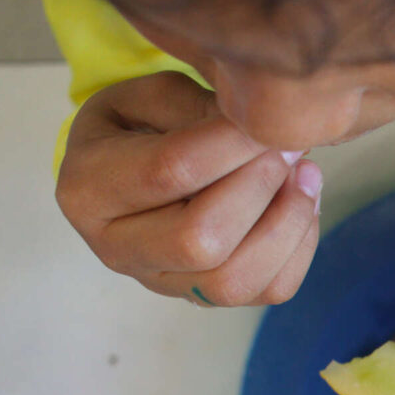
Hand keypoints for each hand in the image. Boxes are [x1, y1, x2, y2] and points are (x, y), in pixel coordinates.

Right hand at [56, 72, 321, 305]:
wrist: (128, 175)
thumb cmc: (142, 127)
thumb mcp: (152, 96)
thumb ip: (197, 110)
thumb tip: (264, 136)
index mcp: (89, 188)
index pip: (170, 171)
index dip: (232, 145)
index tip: (270, 121)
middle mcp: (118, 250)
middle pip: (201, 241)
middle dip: (260, 190)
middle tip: (289, 151)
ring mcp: (163, 284)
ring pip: (235, 281)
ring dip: (287, 226)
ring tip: (306, 177)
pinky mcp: (207, 298)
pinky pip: (267, 291)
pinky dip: (299, 248)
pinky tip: (303, 206)